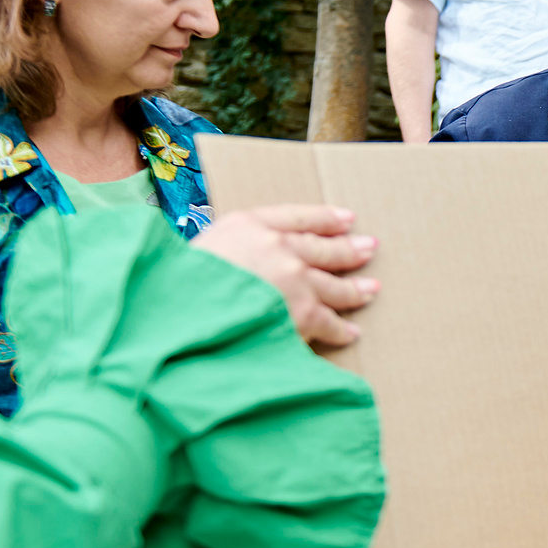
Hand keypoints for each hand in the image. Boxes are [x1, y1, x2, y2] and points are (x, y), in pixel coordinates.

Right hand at [192, 205, 378, 350]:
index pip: (299, 216)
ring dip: (355, 289)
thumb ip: (235, 245)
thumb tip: (257, 257)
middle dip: (350, 249)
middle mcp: (277, 246)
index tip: (347, 219)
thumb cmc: (180, 286)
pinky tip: (350, 331)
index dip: (326, 218)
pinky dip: (341, 329)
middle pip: (324, 248)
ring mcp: (294, 280)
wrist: (177, 315)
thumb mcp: (202, 248)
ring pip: (335, 284)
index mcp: (250, 224)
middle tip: (370, 248)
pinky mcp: (301, 314)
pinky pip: (329, 322)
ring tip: (370, 290)